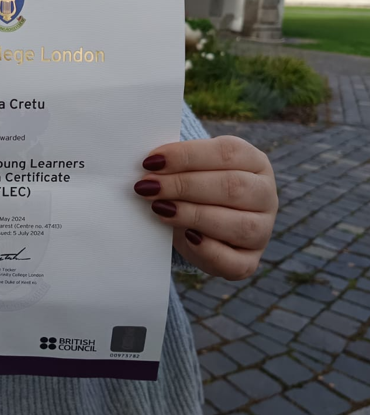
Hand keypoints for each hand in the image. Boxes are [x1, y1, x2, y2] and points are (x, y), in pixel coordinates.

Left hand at [134, 136, 277, 281]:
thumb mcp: (189, 170)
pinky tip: (185, 237)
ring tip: (159, 209)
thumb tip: (151, 164)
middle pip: (232, 186)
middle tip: (148, 187)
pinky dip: (208, 250)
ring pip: (238, 224)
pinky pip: (234, 262)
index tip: (152, 162)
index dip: (187, 156)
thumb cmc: (193, 189)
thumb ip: (176, 165)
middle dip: (184, 186)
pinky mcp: (249, 261)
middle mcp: (265, 195)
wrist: (197, 225)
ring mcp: (262, 230)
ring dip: (193, 215)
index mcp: (254, 162)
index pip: (227, 152)